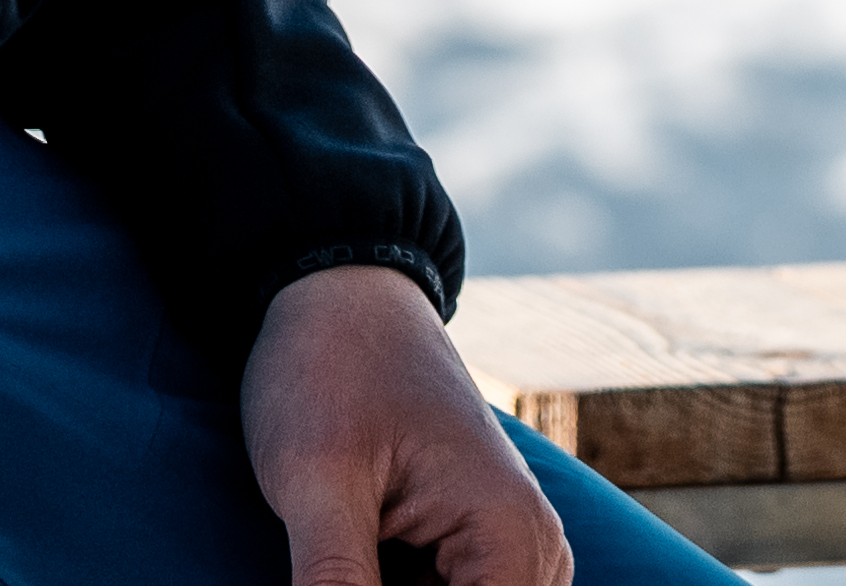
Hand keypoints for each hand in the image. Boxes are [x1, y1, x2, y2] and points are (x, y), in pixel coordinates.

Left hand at [239, 262, 569, 585]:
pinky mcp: (477, 539)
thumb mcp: (314, 482)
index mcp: (509, 532)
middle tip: (335, 563)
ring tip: (343, 554)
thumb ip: (333, 584)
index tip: (344, 580)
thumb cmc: (330, 367)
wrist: (338, 289)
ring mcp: (509, 541)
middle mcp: (531, 543)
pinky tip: (352, 560)